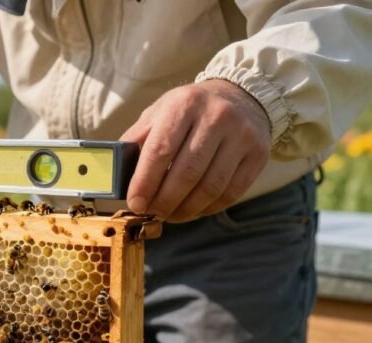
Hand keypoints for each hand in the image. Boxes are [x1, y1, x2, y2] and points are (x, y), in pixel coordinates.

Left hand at [121, 80, 271, 222]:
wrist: (241, 96)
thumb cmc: (189, 111)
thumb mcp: (159, 113)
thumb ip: (136, 141)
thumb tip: (114, 177)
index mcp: (184, 105)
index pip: (160, 150)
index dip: (145, 182)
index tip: (135, 204)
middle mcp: (216, 117)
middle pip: (187, 173)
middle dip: (165, 201)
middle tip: (152, 213)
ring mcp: (242, 135)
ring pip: (210, 187)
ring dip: (185, 210)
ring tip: (170, 215)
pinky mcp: (258, 154)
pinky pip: (230, 193)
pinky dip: (208, 208)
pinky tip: (193, 209)